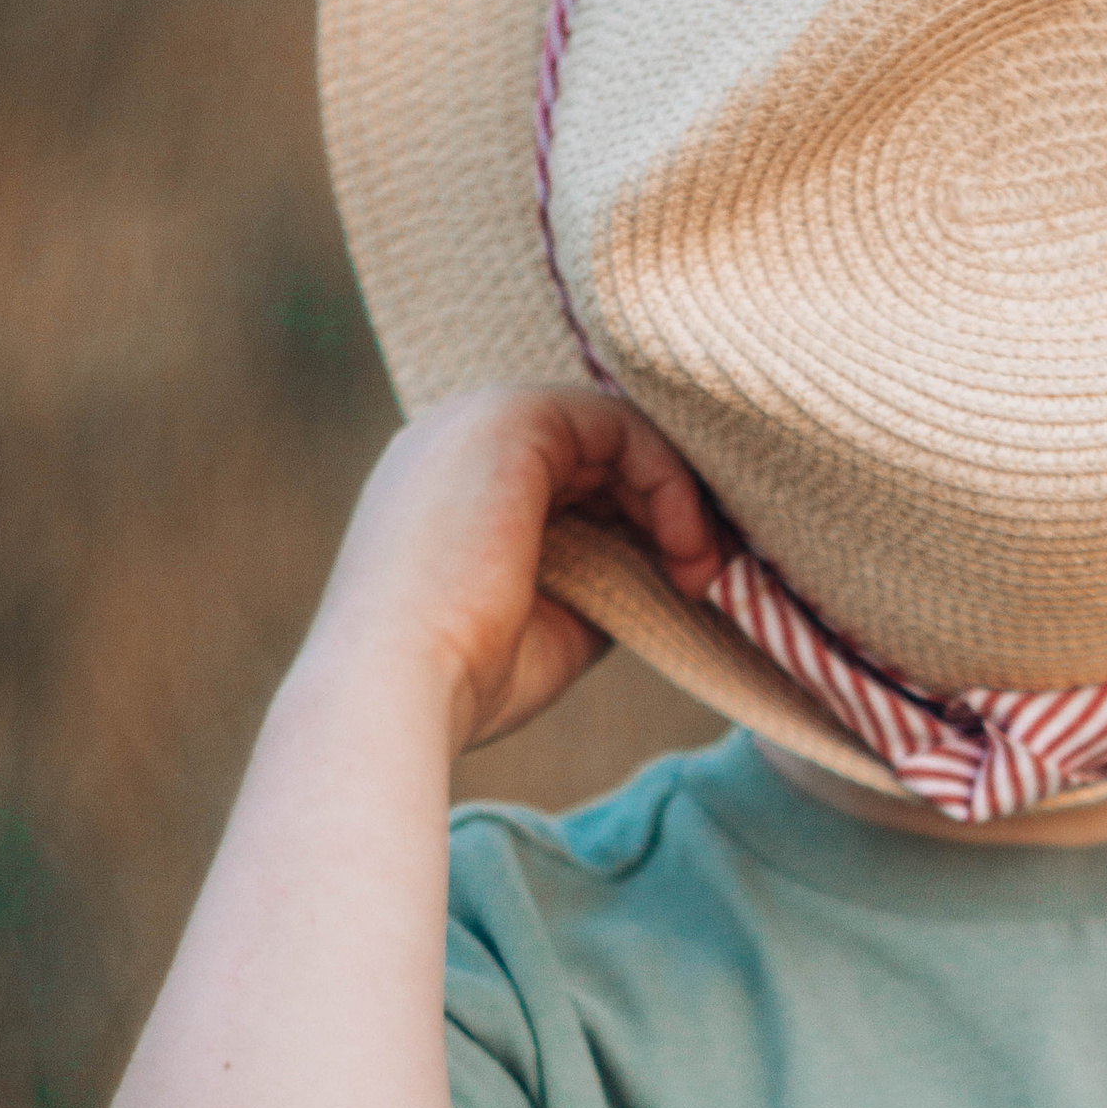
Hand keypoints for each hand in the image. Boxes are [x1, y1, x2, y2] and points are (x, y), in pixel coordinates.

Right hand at [307, 388, 724, 757]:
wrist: (395, 688)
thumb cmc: (462, 679)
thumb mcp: (552, 624)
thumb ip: (601, 581)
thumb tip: (664, 569)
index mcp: (453, 488)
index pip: (570, 479)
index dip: (640, 520)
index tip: (687, 583)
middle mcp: (458, 440)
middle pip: (597, 449)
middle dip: (668, 506)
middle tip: (710, 576)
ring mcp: (478, 421)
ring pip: (614, 432)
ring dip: (678, 498)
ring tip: (702, 572)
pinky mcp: (508, 419)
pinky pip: (618, 425)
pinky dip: (668, 481)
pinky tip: (685, 546)